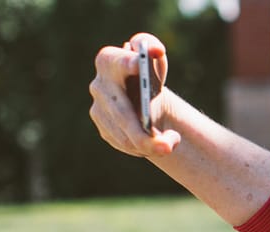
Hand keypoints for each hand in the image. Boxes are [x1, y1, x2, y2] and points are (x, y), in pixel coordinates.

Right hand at [89, 33, 179, 156]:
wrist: (144, 94)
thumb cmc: (149, 71)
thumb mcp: (153, 56)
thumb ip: (151, 46)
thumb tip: (155, 50)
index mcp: (109, 61)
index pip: (119, 62)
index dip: (129, 63)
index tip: (139, 63)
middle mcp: (99, 86)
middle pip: (123, 114)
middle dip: (144, 135)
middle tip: (168, 145)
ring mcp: (98, 109)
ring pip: (124, 136)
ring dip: (150, 145)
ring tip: (171, 144)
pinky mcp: (104, 128)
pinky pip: (125, 144)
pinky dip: (143, 148)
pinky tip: (157, 145)